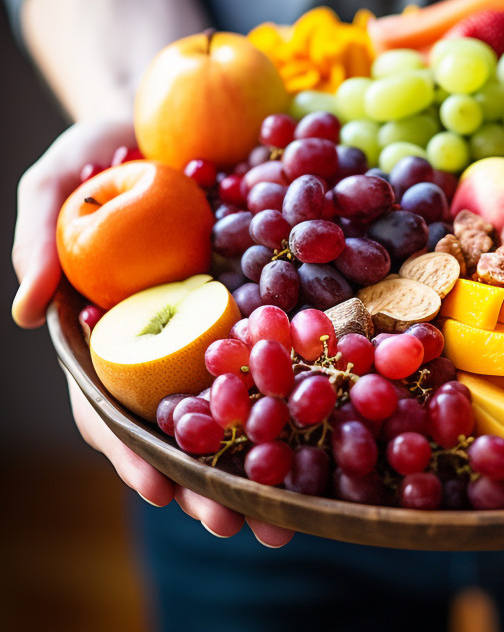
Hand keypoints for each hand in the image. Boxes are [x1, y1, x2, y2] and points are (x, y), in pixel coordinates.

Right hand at [12, 121, 294, 546]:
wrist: (179, 106)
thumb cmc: (108, 149)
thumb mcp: (63, 178)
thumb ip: (42, 232)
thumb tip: (24, 307)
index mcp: (118, 328)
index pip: (115, 402)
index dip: (134, 448)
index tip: (161, 489)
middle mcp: (174, 334)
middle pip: (188, 417)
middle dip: (211, 474)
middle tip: (242, 525)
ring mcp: (227, 316)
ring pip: (245, 395)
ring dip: (269, 451)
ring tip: (298, 504)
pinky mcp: (274, 289)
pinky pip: (294, 338)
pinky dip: (314, 378)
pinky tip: (344, 417)